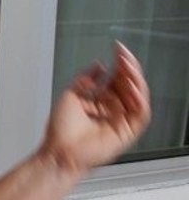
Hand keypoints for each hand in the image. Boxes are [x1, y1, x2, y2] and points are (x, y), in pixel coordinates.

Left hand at [41, 42, 150, 176]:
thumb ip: (87, 79)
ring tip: (127, 67)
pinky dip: (139, 99)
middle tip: (124, 55)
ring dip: (135, 80)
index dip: (119, 63)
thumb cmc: (60, 130)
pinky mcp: (128, 132)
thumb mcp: (71, 95)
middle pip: (129, 85)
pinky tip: (132, 86)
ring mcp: (121, 120)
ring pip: (137, 96)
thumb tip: (99, 65)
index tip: (117, 49)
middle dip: (128, 68)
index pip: (117, 78)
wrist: (59, 151)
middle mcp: (112, 109)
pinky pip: (140, 113)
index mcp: (100, 101)